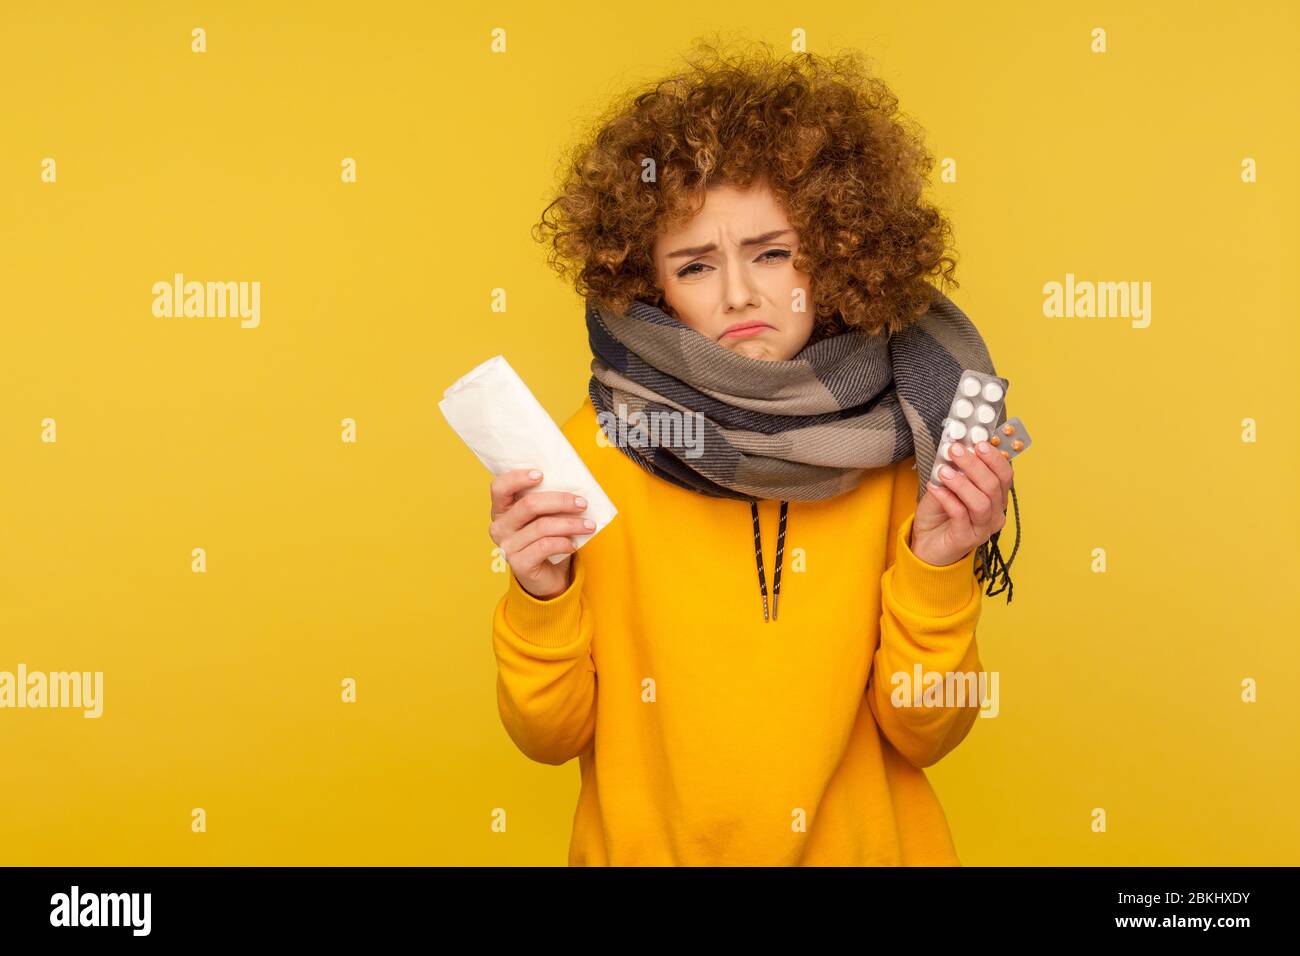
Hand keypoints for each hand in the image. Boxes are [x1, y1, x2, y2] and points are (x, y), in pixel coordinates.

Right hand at [488, 468, 593, 598]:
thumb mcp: (544, 517)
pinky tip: (573, 544)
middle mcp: (499, 527)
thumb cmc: (546, 540)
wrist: (546, 578)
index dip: (518, 478)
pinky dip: (564, 542)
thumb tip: (576, 484)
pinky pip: (545, 546)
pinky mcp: (518, 564)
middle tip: (582, 503)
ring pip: (542, 526)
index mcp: (501, 510)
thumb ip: (548, 501)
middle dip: (560, 501)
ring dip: (571, 524)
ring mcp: (507, 546)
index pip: (499, 487)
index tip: (541, 475)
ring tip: (589, 525)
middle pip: (529, 505)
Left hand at [909, 441, 1012, 567]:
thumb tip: (955, 447)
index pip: (1005, 475)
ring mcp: (982, 528)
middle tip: (955, 450)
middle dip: (975, 464)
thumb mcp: (946, 487)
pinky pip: (961, 515)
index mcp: (995, 498)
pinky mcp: (966, 540)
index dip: (994, 457)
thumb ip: (953, 469)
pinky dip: (948, 498)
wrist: (925, 545)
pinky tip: (935, 488)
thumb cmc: (939, 515)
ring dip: (962, 482)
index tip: (978, 441)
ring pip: (981, 502)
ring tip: (944, 471)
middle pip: (994, 485)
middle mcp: (995, 513)